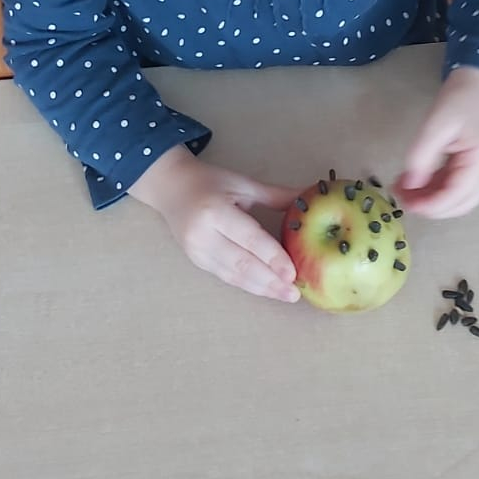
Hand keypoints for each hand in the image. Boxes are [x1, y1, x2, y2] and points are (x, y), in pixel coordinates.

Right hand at [131, 146, 299, 303]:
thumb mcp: (242, 183)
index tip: (293, 273)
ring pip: (233, 275)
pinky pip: (225, 277)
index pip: (249, 238)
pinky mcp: (196, 261)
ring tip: (285, 296)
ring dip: (261, 288)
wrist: (170, 188)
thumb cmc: (209, 182)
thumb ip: (275, 195)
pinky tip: (266, 290)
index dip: (272, 258)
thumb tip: (308, 196)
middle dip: (270, 282)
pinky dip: (248, 285)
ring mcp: (197, 251)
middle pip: (241, 263)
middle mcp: (203, 235)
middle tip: (294, 294)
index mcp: (215, 211)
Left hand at [394, 66, 478, 217]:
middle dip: (429, 206)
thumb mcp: (435, 125)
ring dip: (431, 199)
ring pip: (458, 199)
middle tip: (400, 196)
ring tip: (403, 188)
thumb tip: (410, 186)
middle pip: (460, 204)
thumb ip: (421, 157)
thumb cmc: (459, 100)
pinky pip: (457, 187)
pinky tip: (415, 182)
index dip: (430, 205)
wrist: (477, 84)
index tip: (404, 203)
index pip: (457, 196)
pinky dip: (436, 188)